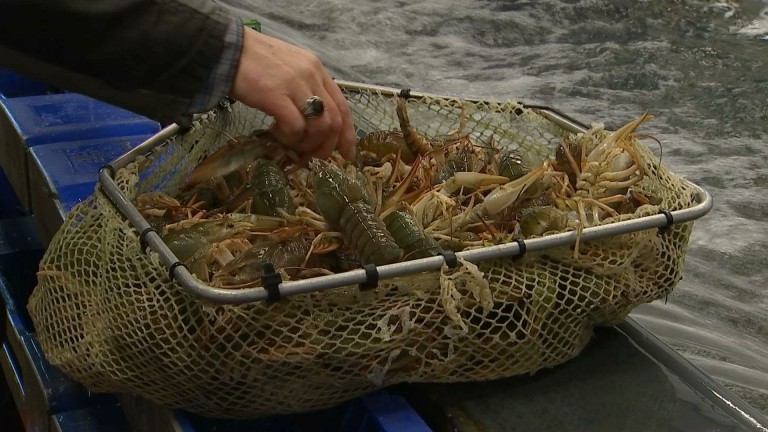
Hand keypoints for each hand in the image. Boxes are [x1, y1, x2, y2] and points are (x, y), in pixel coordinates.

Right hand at [229, 27, 356, 160]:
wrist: (225, 48)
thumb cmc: (252, 61)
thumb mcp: (288, 69)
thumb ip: (304, 90)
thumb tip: (310, 122)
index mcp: (317, 69)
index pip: (342, 106)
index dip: (347, 134)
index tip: (346, 154)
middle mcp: (312, 76)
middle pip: (334, 121)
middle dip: (325, 146)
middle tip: (308, 156)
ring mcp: (295, 85)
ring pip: (319, 127)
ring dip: (305, 144)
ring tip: (287, 142)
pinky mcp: (276, 96)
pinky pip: (295, 128)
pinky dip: (289, 138)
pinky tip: (274, 133)